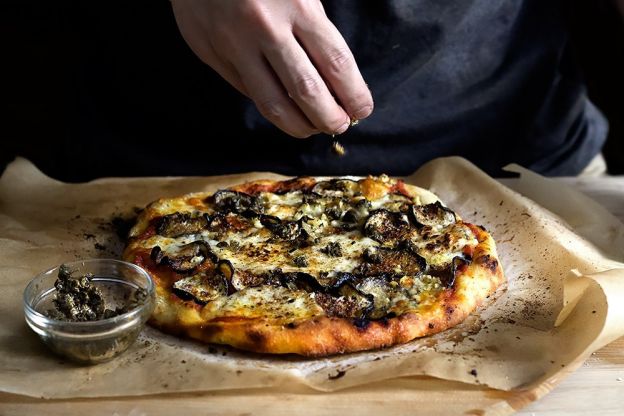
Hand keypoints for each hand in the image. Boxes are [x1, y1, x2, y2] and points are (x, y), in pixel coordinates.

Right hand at [170, 0, 372, 137]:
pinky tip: (282, 108)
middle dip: (329, 118)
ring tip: (311, 128)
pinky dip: (268, 104)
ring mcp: (234, 43)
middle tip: (339, 125)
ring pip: (272, 103)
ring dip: (298, 125)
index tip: (362, 109)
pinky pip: (245, 90)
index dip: (354, 95)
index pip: (336, 64)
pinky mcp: (210, 52)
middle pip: (307, 91)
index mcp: (298, 5)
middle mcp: (266, 28)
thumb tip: (334, 83)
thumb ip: (315, 29)